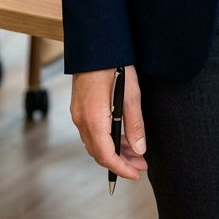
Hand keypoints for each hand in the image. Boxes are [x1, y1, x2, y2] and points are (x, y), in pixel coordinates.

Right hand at [70, 66, 147, 180]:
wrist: (95, 44)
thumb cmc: (114, 65)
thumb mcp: (130, 94)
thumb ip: (134, 124)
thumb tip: (139, 150)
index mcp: (94, 120)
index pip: (107, 156)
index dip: (122, 169)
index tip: (137, 174)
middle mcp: (81, 120)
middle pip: (100, 153)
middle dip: (121, 162)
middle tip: (141, 163)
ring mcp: (78, 113)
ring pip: (95, 143)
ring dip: (114, 150)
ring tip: (135, 151)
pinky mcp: (79, 107)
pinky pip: (91, 132)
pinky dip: (106, 139)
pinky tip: (121, 135)